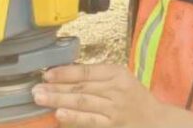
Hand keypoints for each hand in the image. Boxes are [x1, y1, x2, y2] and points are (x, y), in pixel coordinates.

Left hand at [32, 63, 192, 127]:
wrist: (156, 120)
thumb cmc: (134, 97)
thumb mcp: (120, 79)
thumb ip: (97, 76)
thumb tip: (65, 73)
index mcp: (117, 73)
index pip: (87, 71)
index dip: (65, 72)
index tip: (47, 74)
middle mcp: (116, 89)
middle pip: (82, 87)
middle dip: (56, 88)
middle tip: (35, 89)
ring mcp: (115, 108)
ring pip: (83, 103)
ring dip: (59, 101)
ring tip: (41, 99)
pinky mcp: (113, 125)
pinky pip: (91, 120)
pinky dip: (74, 118)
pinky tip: (60, 115)